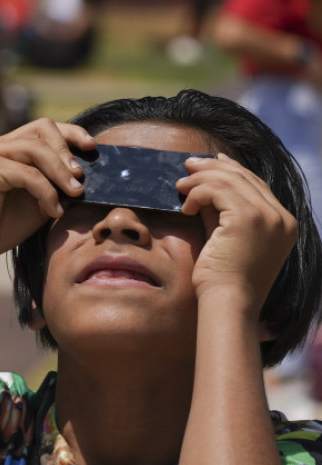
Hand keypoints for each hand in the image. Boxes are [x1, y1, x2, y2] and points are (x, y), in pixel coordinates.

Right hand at [0, 118, 95, 262]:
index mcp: (11, 149)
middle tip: (80, 178)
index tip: (92, 148)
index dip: (72, 133)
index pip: (46, 128)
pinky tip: (53, 211)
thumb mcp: (38, 201)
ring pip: (37, 149)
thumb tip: (85, 180)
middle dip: (67, 151)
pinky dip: (46, 191)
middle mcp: (0, 145)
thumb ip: (55, 185)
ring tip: (74, 193)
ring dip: (61, 171)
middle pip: (43, 128)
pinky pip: (27, 173)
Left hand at [178, 154, 296, 310]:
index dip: (233, 169)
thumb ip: (220, 213)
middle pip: (245, 178)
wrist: (229, 302)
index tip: (211, 162)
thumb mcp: (226, 238)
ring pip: (230, 180)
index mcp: (283, 224)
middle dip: (214, 167)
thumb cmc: (223, 279)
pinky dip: (198, 193)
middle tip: (188, 165)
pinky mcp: (248, 219)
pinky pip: (217, 191)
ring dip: (200, 180)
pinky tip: (186, 207)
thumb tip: (204, 189)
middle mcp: (281, 218)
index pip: (257, 185)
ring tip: (179, 185)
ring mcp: (268, 217)